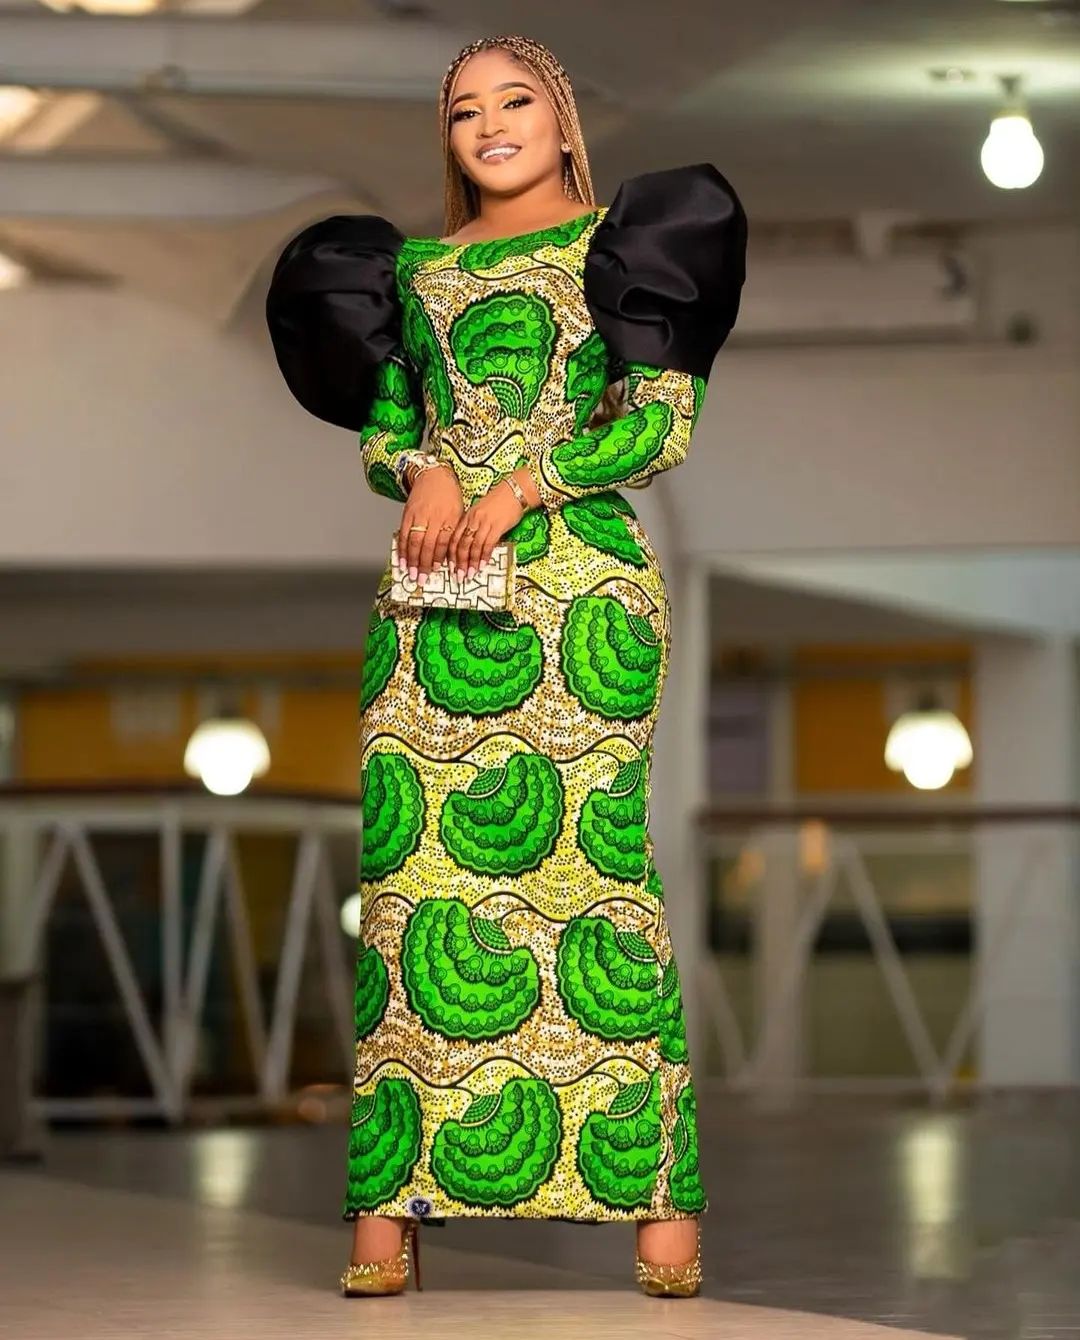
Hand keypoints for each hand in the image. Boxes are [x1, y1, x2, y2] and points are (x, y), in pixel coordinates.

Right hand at [398, 464, 462, 582]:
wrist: (434, 475)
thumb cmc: (450, 496)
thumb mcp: (458, 513)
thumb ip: (452, 533)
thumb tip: (448, 556)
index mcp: (449, 518)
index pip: (443, 542)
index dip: (438, 558)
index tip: (435, 570)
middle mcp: (433, 517)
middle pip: (427, 544)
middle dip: (423, 564)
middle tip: (421, 578)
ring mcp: (419, 515)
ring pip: (414, 540)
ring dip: (411, 559)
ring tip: (410, 573)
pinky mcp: (407, 513)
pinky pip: (404, 534)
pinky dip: (402, 548)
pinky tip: (402, 559)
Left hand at [448, 471, 534, 577]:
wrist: (514, 491)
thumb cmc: (499, 501)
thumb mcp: (480, 511)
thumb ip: (473, 525)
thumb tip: (470, 544)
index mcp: (467, 516)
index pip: (454, 538)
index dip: (451, 554)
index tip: (450, 567)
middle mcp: (473, 520)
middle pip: (462, 544)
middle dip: (459, 563)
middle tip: (458, 575)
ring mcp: (485, 523)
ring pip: (474, 546)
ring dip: (471, 563)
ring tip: (470, 574)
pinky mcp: (497, 526)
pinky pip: (488, 544)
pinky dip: (485, 556)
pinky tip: (483, 565)